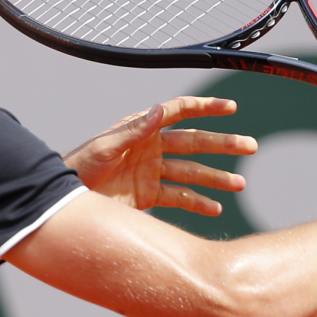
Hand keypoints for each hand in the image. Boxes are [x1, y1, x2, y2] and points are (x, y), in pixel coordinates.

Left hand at [63, 96, 257, 215]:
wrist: (66, 197)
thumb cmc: (79, 165)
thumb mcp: (105, 147)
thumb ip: (134, 130)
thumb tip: (159, 109)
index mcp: (142, 129)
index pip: (179, 112)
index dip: (205, 108)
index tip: (230, 107)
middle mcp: (152, 148)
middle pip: (194, 143)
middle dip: (223, 144)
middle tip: (251, 145)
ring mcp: (152, 172)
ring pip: (192, 173)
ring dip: (216, 178)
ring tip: (240, 184)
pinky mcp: (148, 196)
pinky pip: (179, 198)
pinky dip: (197, 203)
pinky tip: (216, 209)